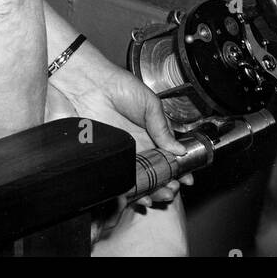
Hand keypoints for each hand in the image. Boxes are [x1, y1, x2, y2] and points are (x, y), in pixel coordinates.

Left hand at [49, 46, 192, 206]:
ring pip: (137, 179)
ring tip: (161, 194)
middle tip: (173, 190)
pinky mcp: (104, 156)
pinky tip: (139, 194)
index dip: (177, 171)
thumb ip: (163, 128)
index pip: (166, 159)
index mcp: (149, 135)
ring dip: (150, 190)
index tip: (187, 180)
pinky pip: (116, 176)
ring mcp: (120, 152)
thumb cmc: (119, 86)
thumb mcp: (150, 104)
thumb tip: (180, 150)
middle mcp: (135, 147)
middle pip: (154, 173)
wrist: (89, 83)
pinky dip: (128, 188)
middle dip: (166, 185)